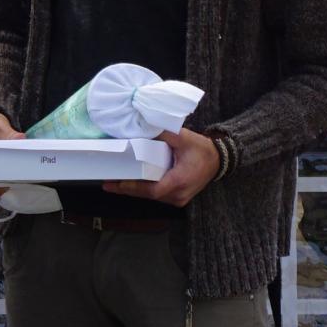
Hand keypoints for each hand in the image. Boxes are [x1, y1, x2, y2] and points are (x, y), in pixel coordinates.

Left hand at [103, 126, 218, 206]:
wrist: (219, 160)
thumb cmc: (201, 149)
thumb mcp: (183, 137)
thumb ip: (162, 133)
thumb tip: (141, 127)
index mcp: (180, 180)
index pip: (152, 190)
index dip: (133, 188)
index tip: (115, 184)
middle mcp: (179, 194)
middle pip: (148, 195)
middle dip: (128, 190)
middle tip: (107, 183)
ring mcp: (179, 198)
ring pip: (152, 197)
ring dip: (134, 191)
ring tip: (114, 183)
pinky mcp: (178, 198)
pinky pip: (158, 196)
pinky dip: (144, 190)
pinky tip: (131, 184)